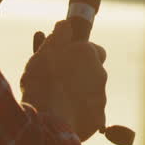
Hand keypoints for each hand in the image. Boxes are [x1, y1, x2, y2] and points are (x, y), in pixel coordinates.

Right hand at [20, 20, 107, 140]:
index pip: (94, 50)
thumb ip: (58, 36)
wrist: (47, 119)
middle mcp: (100, 73)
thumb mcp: (45, 52)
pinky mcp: (98, 118)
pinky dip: (81, 116)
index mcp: (88, 53)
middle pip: (93, 72)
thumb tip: (66, 24)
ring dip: (80, 96)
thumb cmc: (42, 82)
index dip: (81, 55)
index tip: (67, 62)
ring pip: (92, 94)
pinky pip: (91, 115)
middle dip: (80, 76)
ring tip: (58, 103)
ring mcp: (101, 97)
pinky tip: (64, 118)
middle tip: (60, 83)